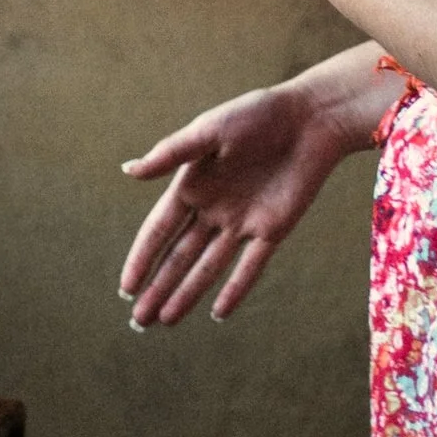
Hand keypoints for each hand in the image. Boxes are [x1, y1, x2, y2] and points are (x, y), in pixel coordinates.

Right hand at [117, 80, 354, 326]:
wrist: (310, 118)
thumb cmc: (256, 114)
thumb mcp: (209, 129)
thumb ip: (172, 153)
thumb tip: (128, 170)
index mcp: (192, 184)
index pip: (160, 230)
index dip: (142, 258)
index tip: (125, 288)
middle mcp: (213, 208)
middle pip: (180, 256)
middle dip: (158, 288)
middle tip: (138, 321)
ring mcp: (242, 222)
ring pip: (208, 267)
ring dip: (187, 293)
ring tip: (166, 321)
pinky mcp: (272, 229)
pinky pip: (250, 267)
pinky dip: (235, 289)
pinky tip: (218, 313)